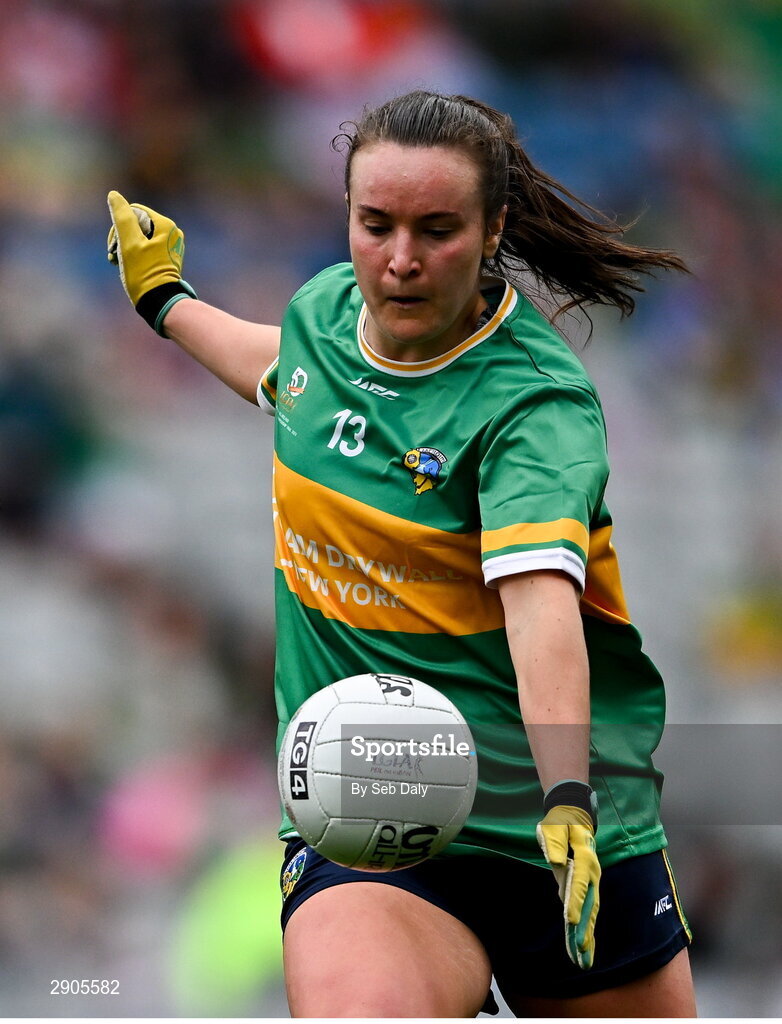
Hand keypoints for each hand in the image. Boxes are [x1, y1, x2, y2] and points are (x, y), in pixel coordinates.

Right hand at [106, 190, 195, 333]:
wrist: (159, 302)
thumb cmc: (143, 273)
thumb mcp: (129, 243)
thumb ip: (121, 217)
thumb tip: (113, 195)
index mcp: (165, 225)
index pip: (133, 212)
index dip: (118, 226)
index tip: (114, 245)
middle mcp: (171, 233)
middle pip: (136, 224)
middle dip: (120, 238)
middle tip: (113, 256)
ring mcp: (169, 246)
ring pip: (138, 237)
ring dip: (124, 248)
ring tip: (117, 263)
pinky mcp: (166, 258)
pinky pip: (145, 248)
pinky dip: (133, 255)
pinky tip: (127, 266)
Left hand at [536, 804, 599, 968]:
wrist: (575, 817)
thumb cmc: (561, 823)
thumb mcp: (554, 826)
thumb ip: (554, 842)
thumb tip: (554, 861)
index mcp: (584, 857)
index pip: (579, 882)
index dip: (575, 901)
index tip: (570, 920)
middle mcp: (591, 873)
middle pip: (590, 903)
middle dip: (585, 927)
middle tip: (580, 949)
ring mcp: (591, 882)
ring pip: (591, 912)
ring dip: (588, 935)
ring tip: (584, 959)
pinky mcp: (587, 888)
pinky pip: (588, 911)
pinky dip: (586, 930)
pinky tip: (582, 948)